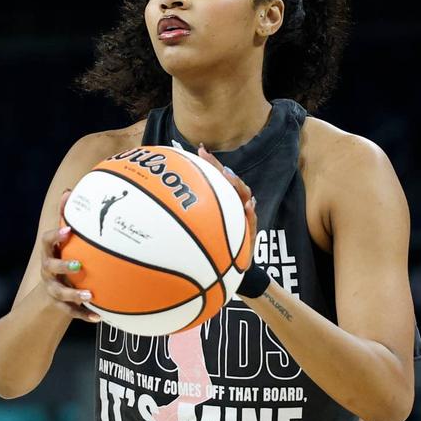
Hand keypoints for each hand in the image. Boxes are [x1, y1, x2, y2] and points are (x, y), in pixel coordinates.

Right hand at [41, 188, 101, 322]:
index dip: (56, 236)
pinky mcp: (60, 305)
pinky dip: (84, 315)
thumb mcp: (62, 239)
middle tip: (79, 266)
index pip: (47, 241)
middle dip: (64, 267)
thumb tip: (69, 190)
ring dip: (74, 295)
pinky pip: (71, 312)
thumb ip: (64, 217)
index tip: (69, 230)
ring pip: (60, 293)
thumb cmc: (61, 256)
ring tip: (90, 296)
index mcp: (49, 252)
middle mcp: (48, 271)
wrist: (49, 290)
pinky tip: (99, 316)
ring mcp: (53, 289)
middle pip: (51, 268)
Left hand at [196, 144, 257, 263]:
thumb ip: (190, 215)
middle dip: (222, 170)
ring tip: (229, 178)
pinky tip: (248, 206)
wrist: (225, 270)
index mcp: (222, 201)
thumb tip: (168, 199)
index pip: (217, 178)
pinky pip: (252, 221)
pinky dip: (250, 213)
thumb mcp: (199, 233)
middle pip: (231, 182)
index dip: (211, 163)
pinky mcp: (250, 232)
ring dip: (237, 186)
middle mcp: (233, 205)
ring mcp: (243, 216)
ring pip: (243, 196)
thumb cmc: (209, 248)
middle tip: (213, 162)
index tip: (200, 151)